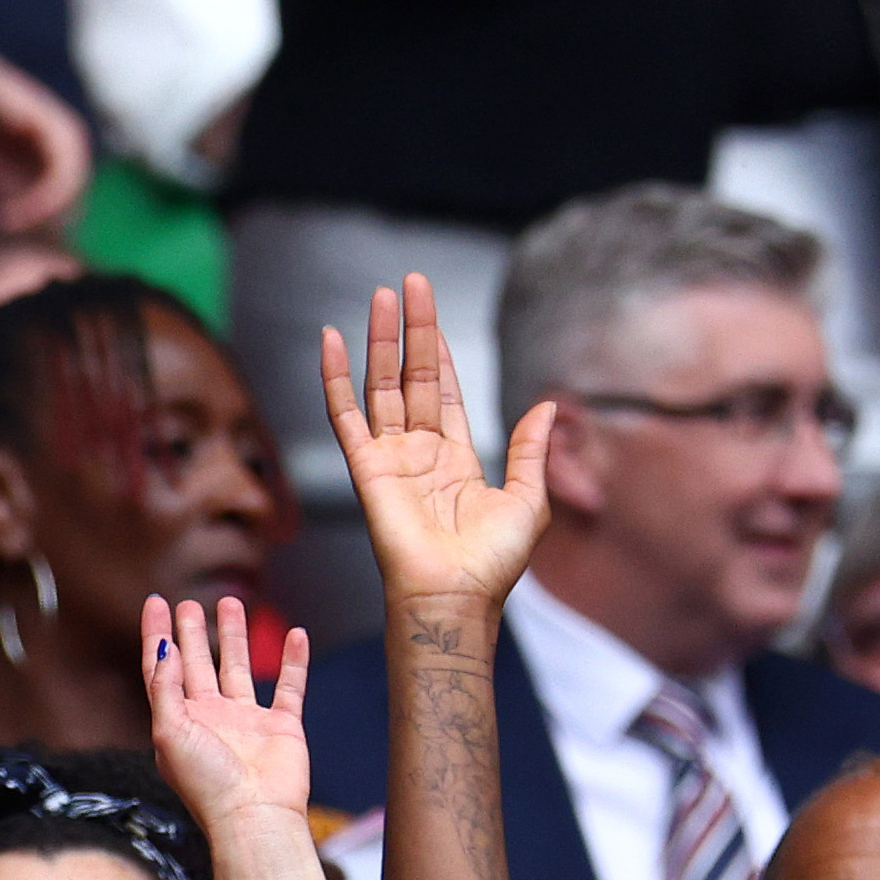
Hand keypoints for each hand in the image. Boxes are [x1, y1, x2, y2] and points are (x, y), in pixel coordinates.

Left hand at [144, 593, 310, 826]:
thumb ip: (164, 689)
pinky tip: (295, 633)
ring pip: (238, 667)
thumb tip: (163, 649)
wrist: (254, 817)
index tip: (155, 603)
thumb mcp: (170, 733)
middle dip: (192, 632)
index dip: (157, 635)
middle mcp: (209, 718)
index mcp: (178, 721)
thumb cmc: (207, 784)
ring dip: (234, 636)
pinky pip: (288, 686)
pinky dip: (293, 661)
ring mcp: (246, 721)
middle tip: (189, 602)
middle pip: (196, 663)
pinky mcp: (281, 726)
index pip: (162, 669)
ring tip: (231, 603)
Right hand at [322, 273, 551, 610]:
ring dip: (380, 340)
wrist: (456, 596)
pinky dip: (335, 378)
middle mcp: (418, 453)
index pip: (443, 390)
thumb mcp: (529, 499)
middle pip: (412, 376)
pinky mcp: (367, 469)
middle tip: (408, 283)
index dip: (439, 349)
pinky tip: (330, 342)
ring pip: (381, 385)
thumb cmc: (492, 564)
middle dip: (412, 329)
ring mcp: (390, 458)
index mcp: (456, 459)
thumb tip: (548, 407)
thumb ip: (530, 451)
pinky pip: (345, 416)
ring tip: (381, 296)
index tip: (430, 311)